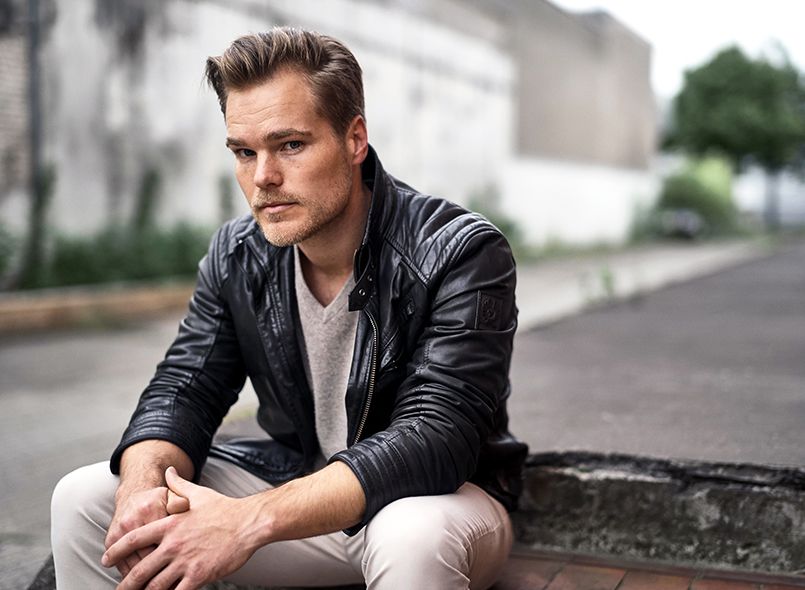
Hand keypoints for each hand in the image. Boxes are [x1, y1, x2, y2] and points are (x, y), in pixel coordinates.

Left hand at [103, 467, 260, 589]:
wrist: (248, 522)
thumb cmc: (224, 508)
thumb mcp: (198, 493)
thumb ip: (178, 485)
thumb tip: (168, 471)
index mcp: (170, 524)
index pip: (134, 539)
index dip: (116, 551)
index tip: (107, 559)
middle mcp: (173, 544)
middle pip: (140, 569)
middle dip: (125, 583)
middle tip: (118, 589)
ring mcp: (185, 561)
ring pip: (155, 585)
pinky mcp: (199, 574)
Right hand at [105, 483, 189, 578]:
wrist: (133, 495)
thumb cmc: (157, 499)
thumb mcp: (171, 496)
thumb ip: (179, 502)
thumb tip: (184, 506)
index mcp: (149, 511)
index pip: (160, 541)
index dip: (171, 559)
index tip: (181, 572)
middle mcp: (131, 523)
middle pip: (145, 558)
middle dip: (158, 575)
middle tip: (171, 586)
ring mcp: (119, 533)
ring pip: (132, 566)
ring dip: (144, 581)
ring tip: (156, 589)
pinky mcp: (110, 541)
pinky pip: (122, 566)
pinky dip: (133, 577)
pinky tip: (144, 586)